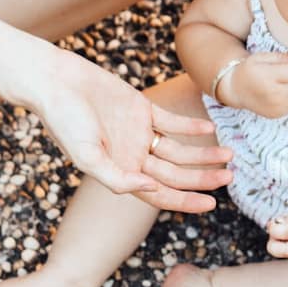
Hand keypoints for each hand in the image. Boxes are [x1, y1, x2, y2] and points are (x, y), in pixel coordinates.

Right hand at [35, 51, 232, 212]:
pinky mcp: (142, 108)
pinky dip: (191, 125)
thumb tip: (150, 190)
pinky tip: (210, 127)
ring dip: (203, 153)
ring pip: (179, 149)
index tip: (212, 204)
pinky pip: (172, 122)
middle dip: (203, 178)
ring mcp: (139, 133)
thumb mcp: (86, 156)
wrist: (57, 82)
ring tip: (229, 154)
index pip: (160, 195)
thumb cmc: (64, 121)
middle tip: (229, 177)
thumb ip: (116, 178)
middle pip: (176, 174)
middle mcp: (133, 157)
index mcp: (120, 173)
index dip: (186, 201)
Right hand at [223, 51, 287, 118]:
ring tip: (278, 84)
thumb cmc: (249, 71)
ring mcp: (275, 106)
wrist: (237, 90)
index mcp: (268, 77)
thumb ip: (280, 57)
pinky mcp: (277, 114)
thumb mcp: (260, 58)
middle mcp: (273, 94)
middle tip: (281, 75)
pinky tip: (277, 94)